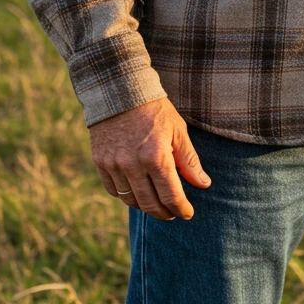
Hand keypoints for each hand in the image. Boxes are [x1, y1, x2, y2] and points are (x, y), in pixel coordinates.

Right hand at [89, 97, 211, 219]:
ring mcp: (114, 165)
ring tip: (156, 205)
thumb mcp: (177, 130)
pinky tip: (136, 193)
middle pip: (150, 204)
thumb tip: (203, 184)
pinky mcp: (100, 162)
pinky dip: (126, 196)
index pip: (171, 196)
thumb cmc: (154, 110)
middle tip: (173, 213)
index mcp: (156, 156)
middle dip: (164, 213)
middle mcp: (133, 165)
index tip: (187, 213)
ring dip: (146, 207)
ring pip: (131, 200)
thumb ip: (189, 161)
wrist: (121, 90)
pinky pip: (113, 191)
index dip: (181, 209)